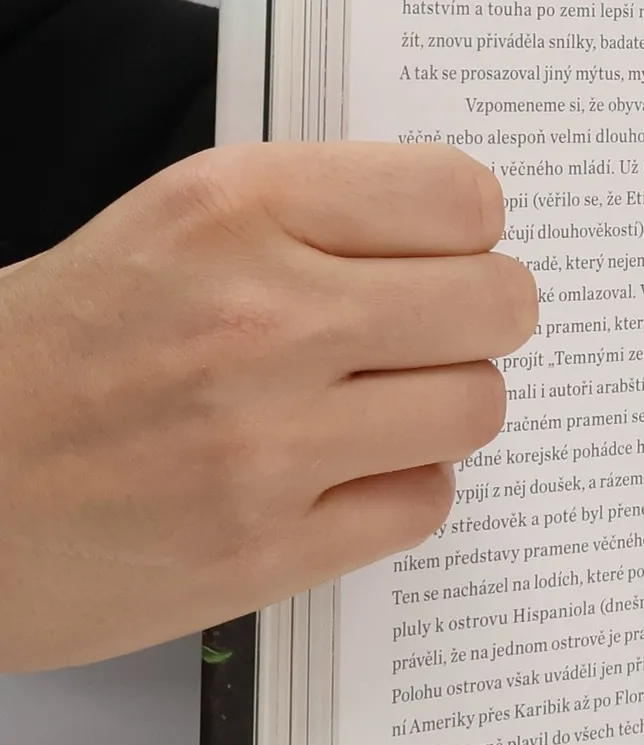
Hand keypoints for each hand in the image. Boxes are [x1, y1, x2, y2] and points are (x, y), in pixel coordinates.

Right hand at [0, 143, 537, 670]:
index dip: (467, 233)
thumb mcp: (165, 231)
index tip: (444, 254)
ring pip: (477, 406)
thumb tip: (455, 238)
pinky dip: (401, 489)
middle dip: (479, 320)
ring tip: (379, 409)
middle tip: (433, 335)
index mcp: (233, 210)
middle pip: (497, 304)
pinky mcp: (264, 548)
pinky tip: (342, 475)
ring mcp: (264, 442)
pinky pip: (425, 502)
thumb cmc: (43, 354)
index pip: (461, 196)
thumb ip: (309, 221)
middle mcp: (259, 318)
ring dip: (444, 409)